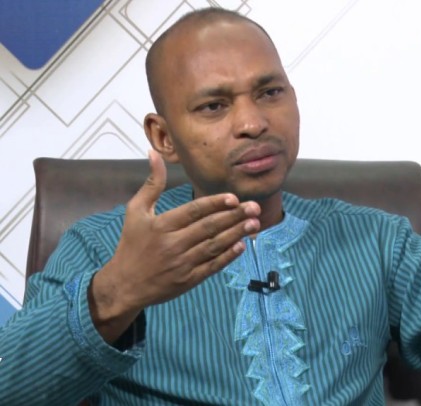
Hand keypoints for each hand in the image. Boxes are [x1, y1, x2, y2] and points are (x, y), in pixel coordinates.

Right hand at [89, 150, 260, 342]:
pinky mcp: (189, 280)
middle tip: (254, 207)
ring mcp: (182, 264)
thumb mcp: (135, 211)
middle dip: (234, 216)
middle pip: (209, 227)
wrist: (125, 285)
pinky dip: (228, 256)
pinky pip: (212, 266)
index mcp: (162, 225)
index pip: (194, 211)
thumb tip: (154, 154)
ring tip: (254, 223)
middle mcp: (173, 244)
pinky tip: (242, 245)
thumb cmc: (131, 244)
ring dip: (236, 234)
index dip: (215, 204)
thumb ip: (151, 184)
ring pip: (214, 246)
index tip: (234, 198)